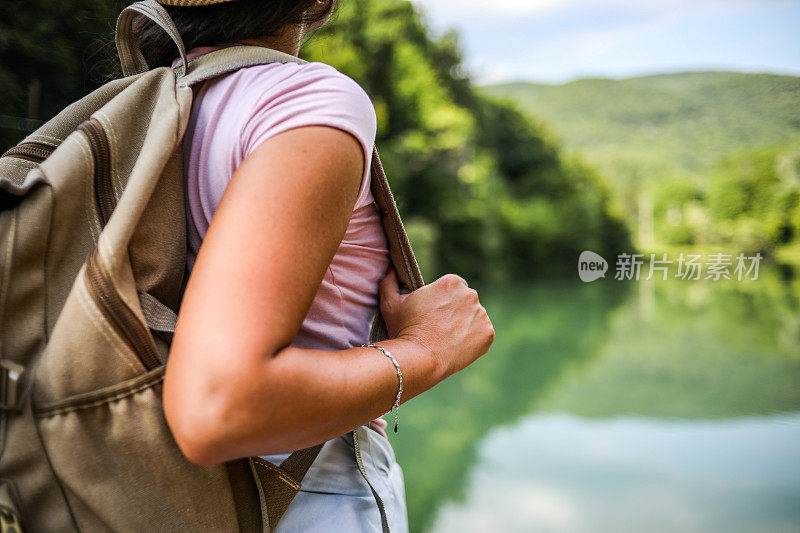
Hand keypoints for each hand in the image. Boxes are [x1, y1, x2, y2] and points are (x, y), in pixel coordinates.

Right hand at [379, 269, 494, 378]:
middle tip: (439, 327)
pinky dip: (473, 339)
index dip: (443, 300)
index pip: (453, 287)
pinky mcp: (488, 333)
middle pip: (465, 300)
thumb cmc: (404, 330)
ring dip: (465, 324)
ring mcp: (482, 314)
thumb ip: (389, 283)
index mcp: (451, 282)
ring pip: (474, 317)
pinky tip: (457, 346)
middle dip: (455, 311)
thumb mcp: (390, 304)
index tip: (434, 313)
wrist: (420, 359)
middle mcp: (470, 294)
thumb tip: (390, 270)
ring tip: (447, 339)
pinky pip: (482, 334)